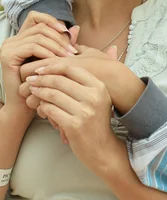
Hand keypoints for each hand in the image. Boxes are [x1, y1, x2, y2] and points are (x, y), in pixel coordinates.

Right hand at [0, 12, 75, 115]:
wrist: (25, 105)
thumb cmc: (43, 84)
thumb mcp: (55, 59)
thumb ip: (63, 44)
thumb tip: (77, 28)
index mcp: (22, 37)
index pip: (36, 17)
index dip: (52, 21)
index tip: (67, 32)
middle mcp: (13, 39)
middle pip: (40, 27)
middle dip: (59, 37)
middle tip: (73, 50)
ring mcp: (8, 47)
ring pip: (38, 36)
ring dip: (56, 46)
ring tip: (68, 57)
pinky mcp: (8, 56)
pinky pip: (32, 47)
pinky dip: (47, 53)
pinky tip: (56, 62)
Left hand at [20, 47, 144, 114]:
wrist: (102, 148)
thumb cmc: (97, 119)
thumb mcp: (98, 94)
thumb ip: (86, 74)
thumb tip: (76, 52)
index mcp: (98, 86)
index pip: (72, 68)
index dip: (53, 67)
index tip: (41, 68)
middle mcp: (93, 96)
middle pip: (60, 80)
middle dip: (41, 79)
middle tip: (30, 80)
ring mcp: (84, 111)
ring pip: (53, 95)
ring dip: (39, 92)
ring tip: (32, 92)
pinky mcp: (74, 125)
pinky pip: (51, 110)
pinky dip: (42, 107)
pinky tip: (39, 106)